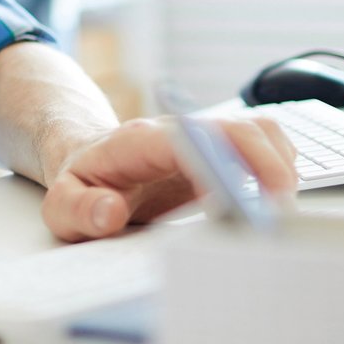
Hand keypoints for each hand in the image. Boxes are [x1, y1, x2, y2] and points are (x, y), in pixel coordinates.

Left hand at [37, 116, 297, 241]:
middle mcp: (179, 132)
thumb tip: (111, 213)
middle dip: (267, 166)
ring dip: (281, 166)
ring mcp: (205, 137)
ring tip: (279, 212)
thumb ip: (80, 211)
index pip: (187, 139)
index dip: (220, 163)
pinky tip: (274, 202)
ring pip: (259, 130)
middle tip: (277, 215)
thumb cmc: (81, 186)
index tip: (240, 200)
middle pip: (237, 128)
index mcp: (140, 142)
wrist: (88, 162)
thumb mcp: (62, 207)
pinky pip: (265, 142)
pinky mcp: (222, 150)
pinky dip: (282, 168)